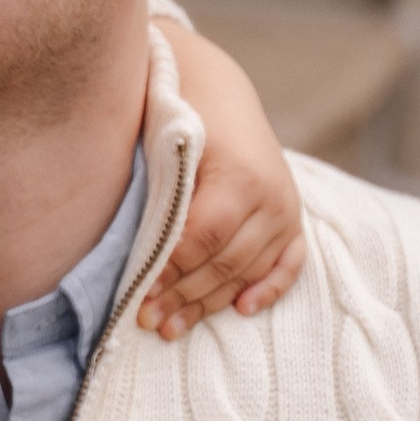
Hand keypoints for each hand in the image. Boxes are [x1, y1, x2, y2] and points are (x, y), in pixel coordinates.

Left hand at [141, 19, 306, 337]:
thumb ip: (156, 194)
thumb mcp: (164, 146)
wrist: (217, 92)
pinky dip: (269, 289)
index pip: (203, 239)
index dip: (171, 272)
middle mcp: (272, 196)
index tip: (137, 295)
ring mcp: (286, 210)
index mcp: (240, 175)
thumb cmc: (176, 120)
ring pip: (248, 271)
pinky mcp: (293, 220)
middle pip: (224, 263)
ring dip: (210, 303)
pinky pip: (289, 265)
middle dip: (182, 296)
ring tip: (171, 328)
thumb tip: (126, 254)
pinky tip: (241, 310)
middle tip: (146, 321)